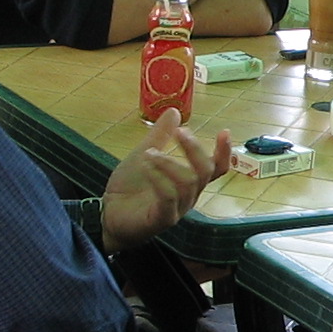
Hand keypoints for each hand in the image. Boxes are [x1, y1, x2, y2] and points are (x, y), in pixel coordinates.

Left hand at [100, 109, 233, 250]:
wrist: (107, 216)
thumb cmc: (130, 188)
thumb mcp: (145, 155)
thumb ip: (160, 136)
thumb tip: (174, 111)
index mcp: (189, 181)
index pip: (216, 169)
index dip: (225, 152)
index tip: (224, 131)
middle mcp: (188, 196)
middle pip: (205, 172)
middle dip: (195, 149)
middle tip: (180, 132)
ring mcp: (177, 209)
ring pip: (187, 183)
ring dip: (169, 162)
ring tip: (149, 153)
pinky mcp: (162, 219)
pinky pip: (168, 197)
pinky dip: (159, 178)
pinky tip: (146, 166)